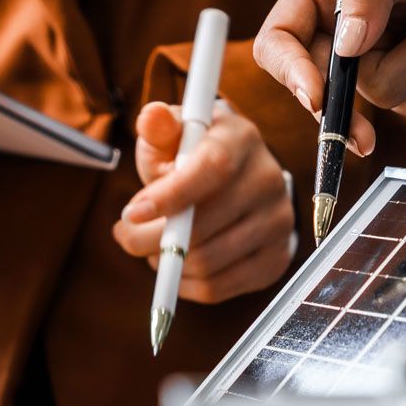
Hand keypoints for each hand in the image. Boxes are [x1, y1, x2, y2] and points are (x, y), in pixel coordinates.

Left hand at [113, 101, 296, 304]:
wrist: (235, 180)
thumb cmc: (192, 155)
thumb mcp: (174, 135)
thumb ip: (159, 128)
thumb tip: (151, 117)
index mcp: (242, 139)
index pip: (213, 169)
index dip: (170, 196)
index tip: (132, 213)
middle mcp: (269, 179)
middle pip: (204, 225)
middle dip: (150, 238)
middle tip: (127, 234)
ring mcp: (278, 221)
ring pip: (207, 262)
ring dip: (166, 262)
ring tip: (152, 246)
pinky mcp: (276, 258)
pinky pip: (219, 287)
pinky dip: (185, 284)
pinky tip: (176, 265)